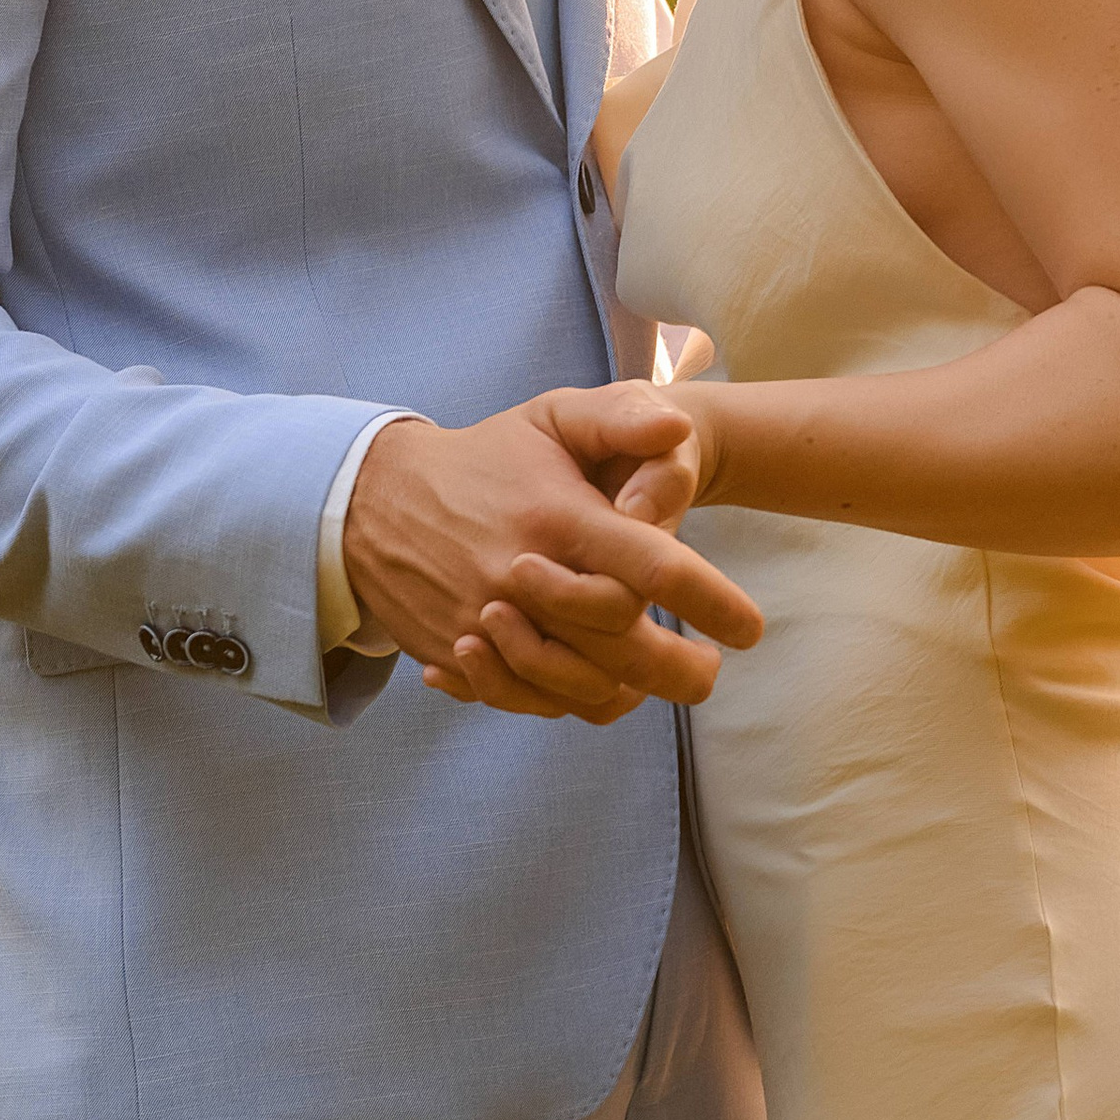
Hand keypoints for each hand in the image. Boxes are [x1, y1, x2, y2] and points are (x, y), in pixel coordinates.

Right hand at [343, 391, 756, 724]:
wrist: (369, 500)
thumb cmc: (484, 456)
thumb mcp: (549, 416)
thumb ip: (619, 416)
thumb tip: (677, 428)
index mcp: (558, 517)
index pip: (650, 567)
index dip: (711, 601)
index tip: (750, 628)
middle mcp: (523, 577)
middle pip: (623, 649)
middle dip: (681, 669)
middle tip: (711, 670)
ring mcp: (487, 625)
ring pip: (579, 687)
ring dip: (628, 691)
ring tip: (657, 677)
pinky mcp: (459, 655)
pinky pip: (528, 702)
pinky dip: (567, 703)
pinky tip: (593, 685)